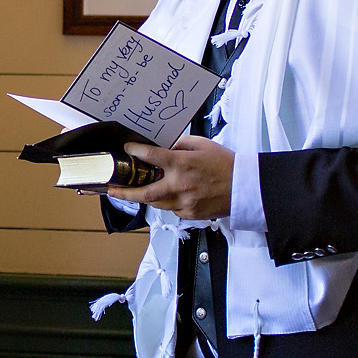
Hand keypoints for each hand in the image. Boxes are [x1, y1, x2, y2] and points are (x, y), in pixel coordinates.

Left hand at [111, 136, 233, 220]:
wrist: (246, 187)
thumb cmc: (226, 164)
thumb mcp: (203, 145)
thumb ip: (180, 144)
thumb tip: (164, 145)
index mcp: (183, 164)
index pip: (152, 156)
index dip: (136, 151)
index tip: (127, 149)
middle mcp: (181, 184)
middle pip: (145, 193)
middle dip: (124, 193)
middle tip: (111, 190)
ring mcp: (185, 202)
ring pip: (157, 203)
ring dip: (146, 197)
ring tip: (134, 192)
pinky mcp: (191, 214)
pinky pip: (172, 209)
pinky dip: (168, 202)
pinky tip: (170, 195)